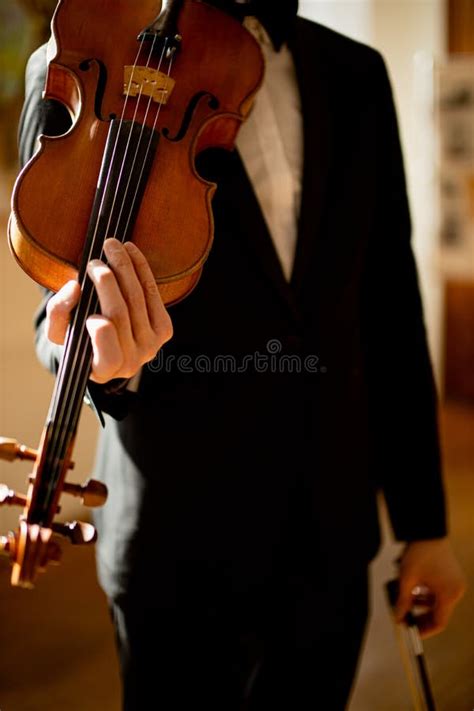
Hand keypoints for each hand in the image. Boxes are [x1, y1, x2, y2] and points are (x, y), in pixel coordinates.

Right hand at [46, 238, 172, 382]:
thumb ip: (59, 314)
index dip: (103, 336)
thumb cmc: (77, 339)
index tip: (91, 316)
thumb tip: (74, 287)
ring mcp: (152, 345)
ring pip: (138, 299)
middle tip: (94, 262)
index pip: (110, 357)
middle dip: (107, 285)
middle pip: (122, 316)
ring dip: (125, 268)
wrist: (106, 346)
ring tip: (111, 245)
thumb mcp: (59, 332)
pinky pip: (153, 294)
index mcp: (105, 370)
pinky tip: (130, 251)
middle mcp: (132, 362)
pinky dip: (141, 269)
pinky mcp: (164, 329)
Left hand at [394, 537, 465, 638]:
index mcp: (449, 594)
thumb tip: (398, 617)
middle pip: (439, 612)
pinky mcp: (452, 574)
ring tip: (405, 599)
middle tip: (405, 617)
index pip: (439, 622)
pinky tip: (413, 587)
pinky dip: (426, 592)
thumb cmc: (420, 553)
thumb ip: (403, 602)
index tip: (412, 632)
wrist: (428, 529)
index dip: (425, 630)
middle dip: (421, 615)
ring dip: (421, 602)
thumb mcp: (407, 580)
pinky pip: (439, 591)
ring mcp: (455, 582)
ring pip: (437, 601)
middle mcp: (456, 590)